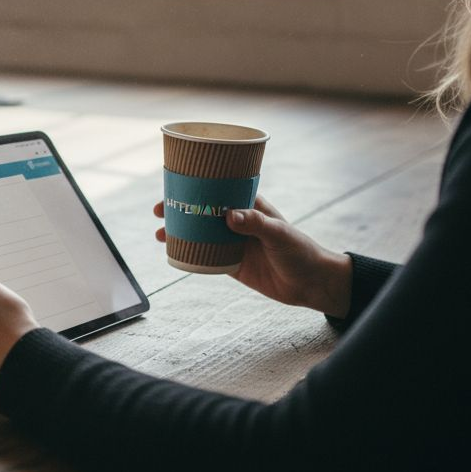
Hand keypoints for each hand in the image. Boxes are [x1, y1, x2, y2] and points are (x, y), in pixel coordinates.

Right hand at [154, 195, 351, 317]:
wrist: (311, 284)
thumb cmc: (301, 252)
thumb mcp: (280, 234)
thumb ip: (256, 224)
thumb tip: (229, 216)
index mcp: (250, 206)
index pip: (219, 189)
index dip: (196, 186)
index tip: (175, 186)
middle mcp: (239, 222)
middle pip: (202, 210)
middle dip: (179, 209)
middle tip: (159, 211)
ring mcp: (233, 243)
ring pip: (199, 233)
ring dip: (179, 232)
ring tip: (159, 235)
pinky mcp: (232, 264)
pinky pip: (205, 257)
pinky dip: (188, 254)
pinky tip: (173, 253)